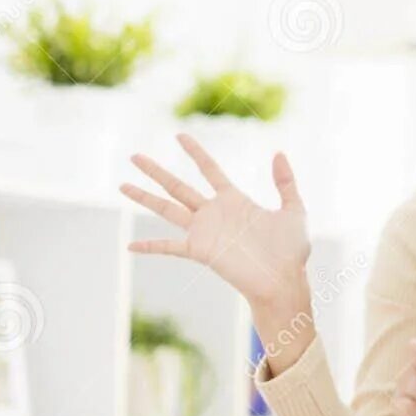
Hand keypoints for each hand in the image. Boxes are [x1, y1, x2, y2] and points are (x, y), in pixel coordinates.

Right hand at [121, 134, 310, 308]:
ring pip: (166, 209)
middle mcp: (214, 213)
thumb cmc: (291, 250)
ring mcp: (204, 232)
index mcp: (234, 200)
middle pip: (178, 186)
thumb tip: (279, 152)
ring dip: (144, 197)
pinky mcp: (200, 251)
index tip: (180, 135)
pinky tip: (130, 246)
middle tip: (134, 156)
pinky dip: (150, 246)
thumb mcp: (294, 209)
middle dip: (155, 171)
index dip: (195, 153)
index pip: (209, 170)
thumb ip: (286, 182)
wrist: (284, 280)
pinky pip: (169, 246)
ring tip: (122, 185)